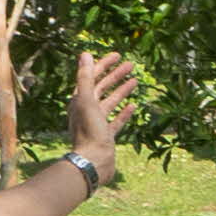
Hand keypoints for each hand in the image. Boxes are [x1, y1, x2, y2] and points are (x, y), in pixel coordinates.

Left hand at [69, 51, 139, 165]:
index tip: (117, 55)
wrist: (93, 161)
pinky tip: (133, 105)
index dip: (104, 65)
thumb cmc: (89, 132)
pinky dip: (124, 111)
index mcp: (79, 101)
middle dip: (115, 75)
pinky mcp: (107, 135)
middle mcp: (87, 110)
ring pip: (111, 102)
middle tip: (131, 65)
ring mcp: (98, 123)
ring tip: (135, 81)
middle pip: (102, 88)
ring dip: (122, 90)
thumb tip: (85, 54)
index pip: (92, 77)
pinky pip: (117, 119)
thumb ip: (85, 78)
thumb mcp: (87, 101)